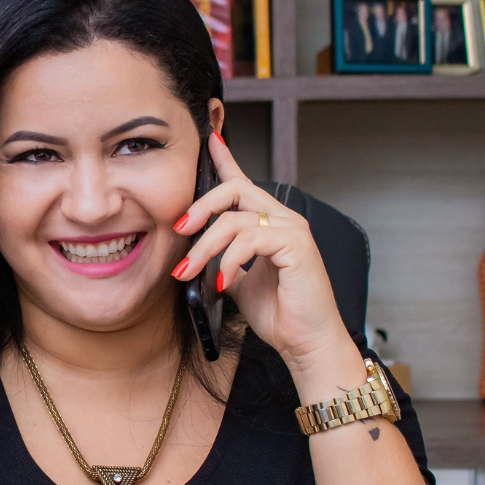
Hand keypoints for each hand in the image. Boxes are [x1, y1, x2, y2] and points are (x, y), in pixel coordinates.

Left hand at [171, 132, 354, 382]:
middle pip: (235, 190)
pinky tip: (221, 281)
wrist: (306, 344)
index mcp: (270, 224)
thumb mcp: (240, 283)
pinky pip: (250, 240)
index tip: (209, 140)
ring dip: (204, 247)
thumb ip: (225, 262)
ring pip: (235, 218)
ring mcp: (292, 230)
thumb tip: (197, 257)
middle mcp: (283, 220)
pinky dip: (229, 260)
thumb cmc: (280, 315)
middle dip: (200, 206)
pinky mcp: (296, 246)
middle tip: (178, 229)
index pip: (243, 184)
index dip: (225, 160)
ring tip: (188, 272)